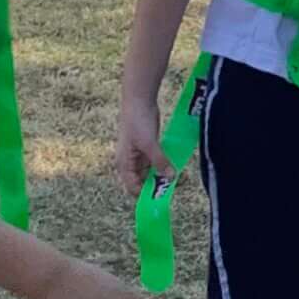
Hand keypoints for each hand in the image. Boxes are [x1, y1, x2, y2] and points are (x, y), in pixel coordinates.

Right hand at [115, 84, 172, 203]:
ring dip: (161, 175)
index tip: (161, 199)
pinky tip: (173, 166)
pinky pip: (156, 162)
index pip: (133, 187)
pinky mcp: (148, 147)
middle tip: (172, 188)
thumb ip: (159, 161)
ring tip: (174, 177)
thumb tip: (170, 177)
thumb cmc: (137, 121)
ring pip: (150, 172)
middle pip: (142, 181)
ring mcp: (139, 154)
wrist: (139, 99)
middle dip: (155, 185)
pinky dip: (163, 165)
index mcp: (124, 163)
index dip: (145, 194)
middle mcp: (130, 162)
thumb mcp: (149, 144)